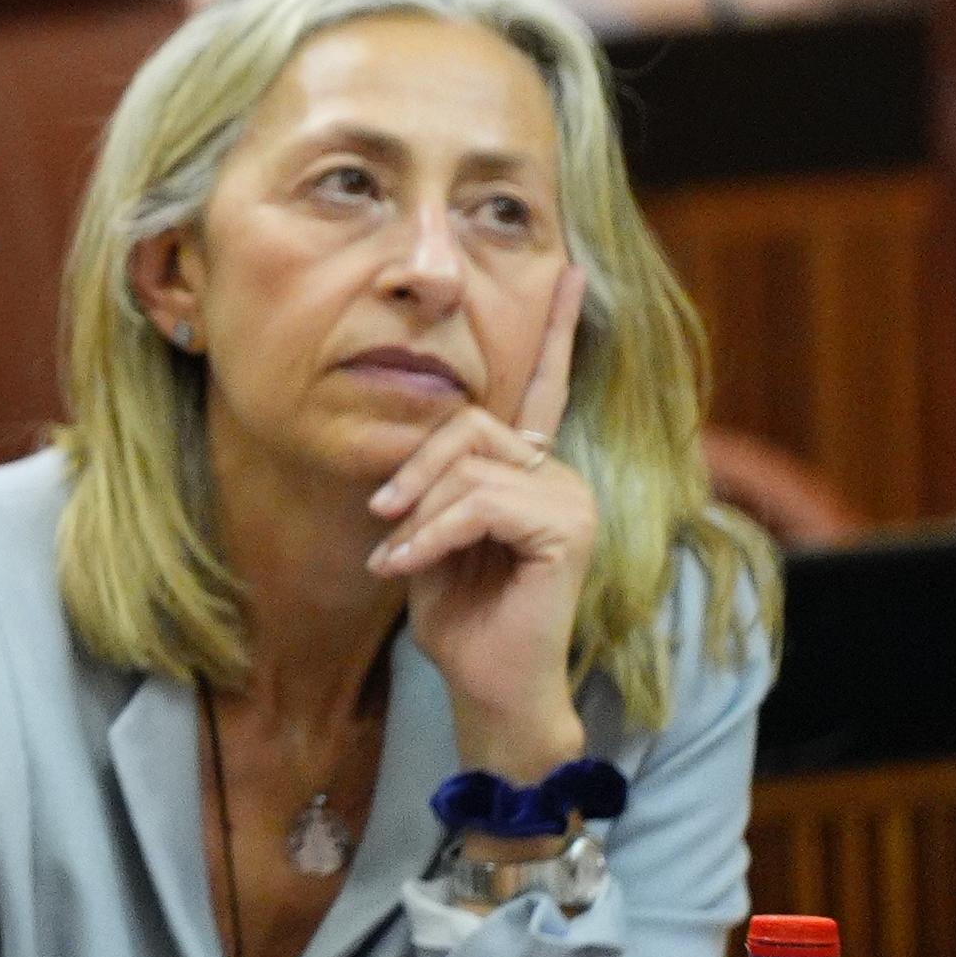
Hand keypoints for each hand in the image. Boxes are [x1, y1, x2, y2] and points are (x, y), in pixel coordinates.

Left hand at [369, 265, 596, 782]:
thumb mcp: (429, 532)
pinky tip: (408, 567)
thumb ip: (433, 481)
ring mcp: (570, 499)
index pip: (542, 386)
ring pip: (467, 466)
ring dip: (419, 514)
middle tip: (385, 521)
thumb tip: (413, 445)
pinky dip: (431, 534)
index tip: (569, 270)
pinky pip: (477, 504)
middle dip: (413, 471)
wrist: (487, 686)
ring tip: (399, 556)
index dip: (555, 329)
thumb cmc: (457, 614)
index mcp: (533, 469)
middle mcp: (561, 474)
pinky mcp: (566, 529)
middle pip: (466, 424)